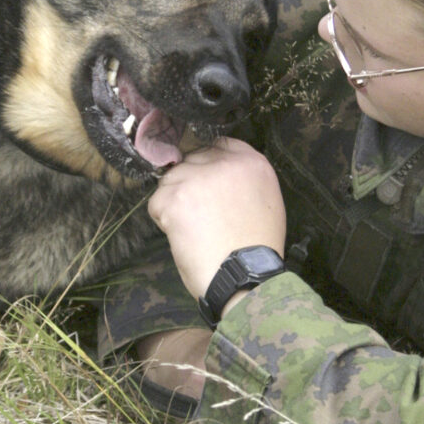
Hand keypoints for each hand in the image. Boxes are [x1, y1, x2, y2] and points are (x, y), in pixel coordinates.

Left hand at [148, 137, 285, 299]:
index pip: (219, 145)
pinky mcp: (175, 197)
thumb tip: (219, 174)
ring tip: (193, 229)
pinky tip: (183, 236)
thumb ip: (245, 180)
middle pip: (192, 160)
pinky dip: (163, 220)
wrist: (245, 277)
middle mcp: (224, 163)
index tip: (205, 183)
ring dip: (175, 202)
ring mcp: (197, 177)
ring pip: (171, 179)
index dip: (208, 164)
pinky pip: (156, 202)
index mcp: (252, 162)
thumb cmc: (257, 249)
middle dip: (190, 184)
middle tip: (199, 215)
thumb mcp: (267, 202)